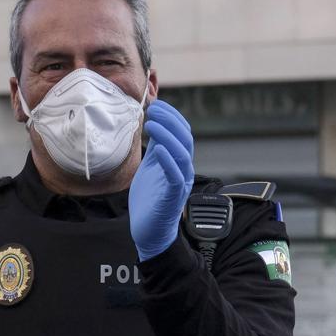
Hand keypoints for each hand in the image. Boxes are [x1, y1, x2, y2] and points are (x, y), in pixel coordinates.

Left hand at [129, 100, 193, 260]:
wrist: (149, 232)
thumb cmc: (150, 200)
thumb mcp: (151, 167)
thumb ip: (156, 148)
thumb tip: (154, 123)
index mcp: (179, 162)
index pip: (182, 133)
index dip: (172, 116)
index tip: (155, 104)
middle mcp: (184, 170)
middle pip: (185, 139)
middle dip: (170, 121)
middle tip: (153, 109)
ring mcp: (180, 184)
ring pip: (182, 155)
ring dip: (168, 136)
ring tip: (151, 123)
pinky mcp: (173, 198)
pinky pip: (175, 176)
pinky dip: (169, 161)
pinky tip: (158, 149)